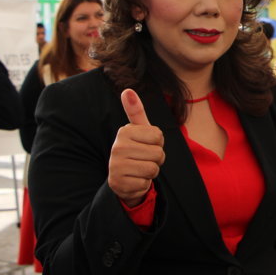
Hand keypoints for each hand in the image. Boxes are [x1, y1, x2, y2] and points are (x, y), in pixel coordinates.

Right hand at [108, 89, 164, 206]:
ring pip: (153, 169)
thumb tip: (127, 90)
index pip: (159, 136)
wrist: (123, 177)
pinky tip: (134, 179)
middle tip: (143, 159)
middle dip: (156, 159)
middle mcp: (118, 147)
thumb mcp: (139, 131)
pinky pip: (146, 183)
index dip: (158, 143)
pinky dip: (144, 184)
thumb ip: (136, 111)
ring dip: (151, 172)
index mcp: (124, 132)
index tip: (147, 145)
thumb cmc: (136, 150)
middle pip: (158, 153)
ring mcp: (116, 166)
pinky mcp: (119, 184)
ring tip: (140, 169)